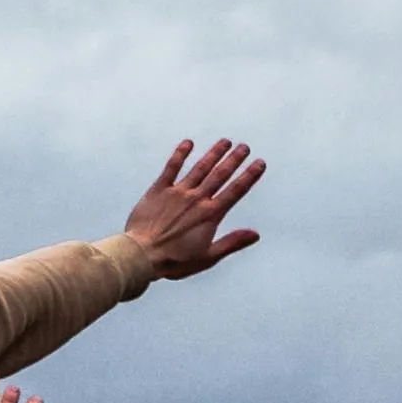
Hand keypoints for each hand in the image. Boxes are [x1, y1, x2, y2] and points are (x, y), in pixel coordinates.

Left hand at [122, 135, 264, 281]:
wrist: (142, 254)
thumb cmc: (175, 260)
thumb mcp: (208, 257)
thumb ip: (232, 242)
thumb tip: (255, 234)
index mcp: (210, 214)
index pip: (235, 191)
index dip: (249, 176)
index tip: (260, 163)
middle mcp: (196, 199)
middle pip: (220, 175)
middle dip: (234, 159)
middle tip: (244, 147)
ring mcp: (177, 192)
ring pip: (199, 168)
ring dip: (213, 154)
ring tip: (224, 142)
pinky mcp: (159, 190)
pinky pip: (171, 167)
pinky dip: (180, 154)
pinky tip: (188, 143)